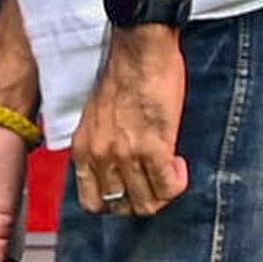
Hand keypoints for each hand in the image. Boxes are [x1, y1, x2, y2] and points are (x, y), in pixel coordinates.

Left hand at [73, 21, 191, 215]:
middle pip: (123, 208)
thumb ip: (101, 146)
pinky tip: (179, 164)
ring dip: (164, 192)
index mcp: (82, 149)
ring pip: (147, 202)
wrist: (139, 53)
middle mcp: (99, 156)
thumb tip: (117, 171)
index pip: (94, 203)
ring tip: (171, 169)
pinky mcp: (153, 147)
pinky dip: (177, 183)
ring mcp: (125, 154)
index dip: (118, 204)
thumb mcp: (96, 119)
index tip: (134, 189)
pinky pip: (167, 187)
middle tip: (158, 182)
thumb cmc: (122, 79)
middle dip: (145, 201)